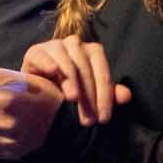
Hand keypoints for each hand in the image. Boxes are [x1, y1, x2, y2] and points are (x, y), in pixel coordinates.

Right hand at [18, 35, 134, 127]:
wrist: (39, 92)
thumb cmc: (68, 91)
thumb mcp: (91, 96)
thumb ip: (108, 95)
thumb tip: (126, 96)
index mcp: (91, 51)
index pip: (101, 70)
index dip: (104, 94)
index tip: (103, 118)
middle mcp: (74, 44)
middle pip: (85, 68)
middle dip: (89, 95)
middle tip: (88, 118)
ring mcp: (54, 46)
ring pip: (67, 62)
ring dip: (71, 81)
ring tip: (73, 99)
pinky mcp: (35, 51)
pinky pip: (43, 55)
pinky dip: (48, 61)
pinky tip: (53, 70)